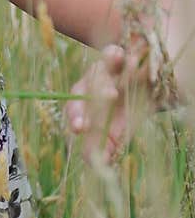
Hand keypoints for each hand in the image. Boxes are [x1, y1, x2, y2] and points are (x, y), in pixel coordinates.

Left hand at [64, 43, 146, 164]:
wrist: (142, 90)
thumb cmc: (122, 113)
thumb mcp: (113, 131)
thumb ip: (104, 145)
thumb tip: (98, 164)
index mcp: (84, 103)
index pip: (75, 110)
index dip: (77, 117)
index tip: (81, 128)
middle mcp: (91, 82)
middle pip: (88, 84)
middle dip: (97, 90)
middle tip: (110, 95)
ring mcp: (106, 67)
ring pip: (104, 63)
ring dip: (111, 63)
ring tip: (121, 61)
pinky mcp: (121, 56)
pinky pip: (119, 53)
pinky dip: (121, 53)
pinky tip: (125, 53)